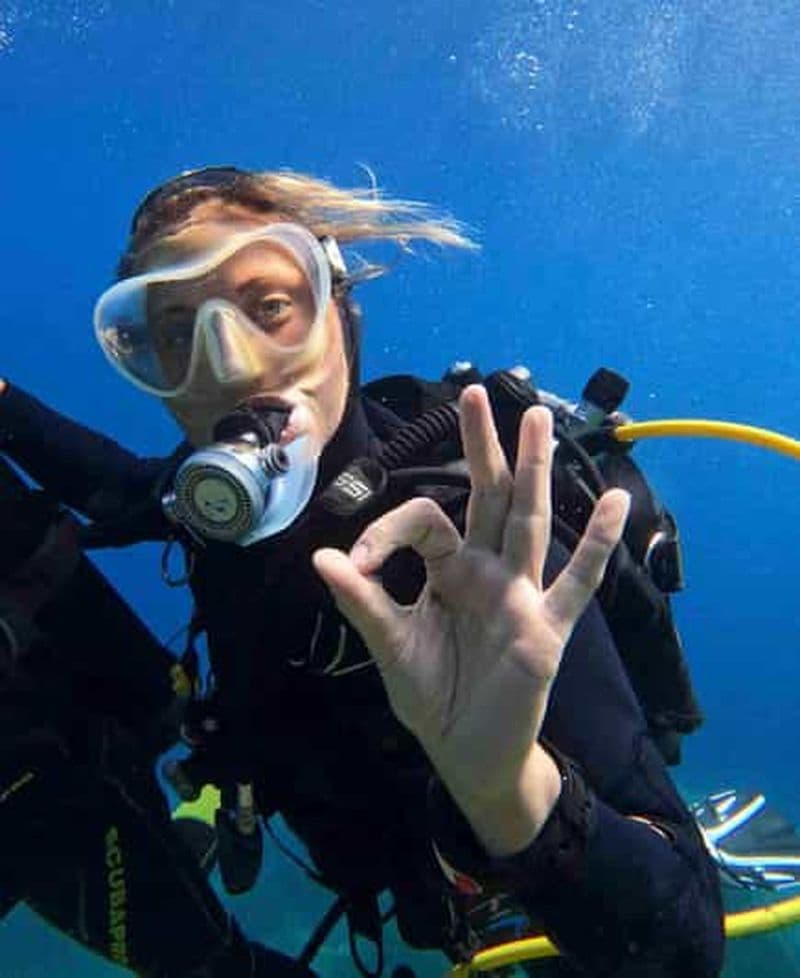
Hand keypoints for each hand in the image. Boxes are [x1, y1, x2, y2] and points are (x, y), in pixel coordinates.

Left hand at [313, 385, 628, 853]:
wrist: (466, 754)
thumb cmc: (431, 697)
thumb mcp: (390, 647)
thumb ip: (363, 602)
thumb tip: (321, 557)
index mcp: (445, 571)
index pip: (423, 523)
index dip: (385, 532)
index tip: (353, 564)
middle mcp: (485, 571)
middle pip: (485, 496)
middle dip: (481, 445)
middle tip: (474, 390)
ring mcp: (520, 595)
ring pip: (528, 521)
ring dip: (533, 472)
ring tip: (539, 420)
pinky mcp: (547, 628)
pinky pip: (576, 582)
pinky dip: (595, 545)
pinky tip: (613, 502)